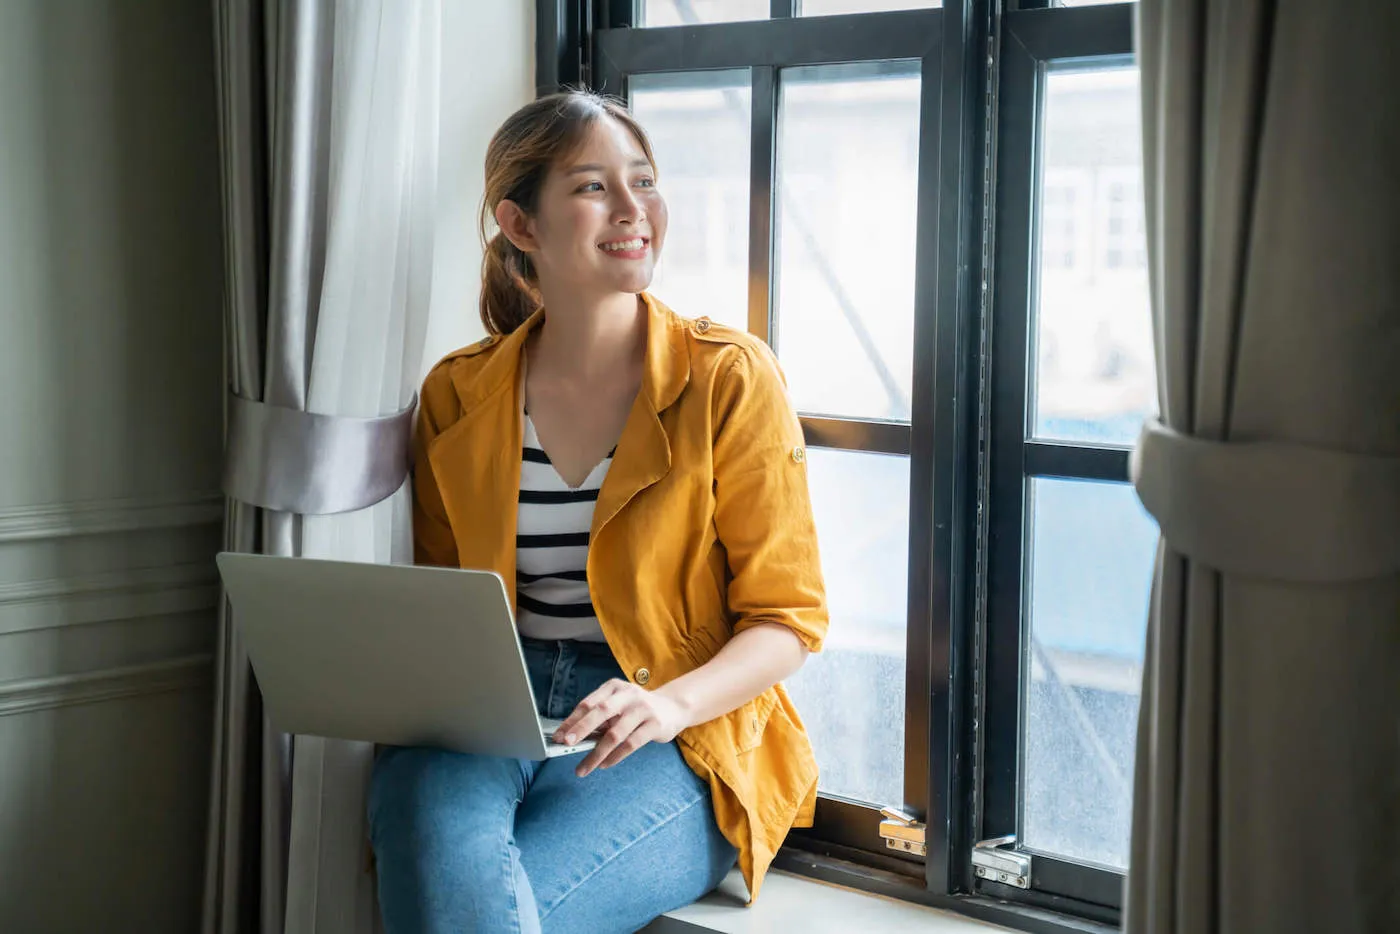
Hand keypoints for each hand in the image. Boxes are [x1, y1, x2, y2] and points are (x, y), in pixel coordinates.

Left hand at [553, 678, 689, 776]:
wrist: (673, 707)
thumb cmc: (637, 709)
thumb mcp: (619, 705)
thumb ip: (600, 717)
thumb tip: (574, 736)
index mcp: (614, 687)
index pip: (588, 703)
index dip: (572, 720)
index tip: (558, 736)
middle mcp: (628, 695)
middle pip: (600, 712)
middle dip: (581, 729)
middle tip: (566, 744)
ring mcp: (643, 709)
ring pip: (615, 734)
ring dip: (596, 753)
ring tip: (583, 768)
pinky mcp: (654, 725)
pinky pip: (630, 744)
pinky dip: (615, 757)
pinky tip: (604, 765)